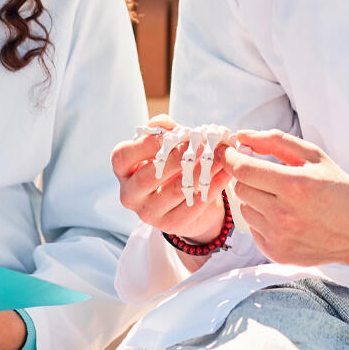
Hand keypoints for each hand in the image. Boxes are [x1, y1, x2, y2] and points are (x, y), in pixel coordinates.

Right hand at [111, 116, 234, 247]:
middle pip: (147, 177)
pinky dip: (213, 187)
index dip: (145, 144)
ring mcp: (149, 213)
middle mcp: (130, 195)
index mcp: (123, 171)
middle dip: (175, 159)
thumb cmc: (172, 164)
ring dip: (199, 171)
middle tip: (199, 146)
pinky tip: (226, 172)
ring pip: (174, 191)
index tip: (171, 135)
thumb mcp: (165, 145)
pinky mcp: (171, 225)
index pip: (122, 156)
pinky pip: (194, 205)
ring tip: (218, 157)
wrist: (187, 198)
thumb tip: (162, 123)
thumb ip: (163, 131)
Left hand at [221, 131, 348, 278]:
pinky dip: (263, 220)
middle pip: (241, 188)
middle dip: (248, 177)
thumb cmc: (339, 190)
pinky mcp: (276, 253)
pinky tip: (286, 218)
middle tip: (267, 176)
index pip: (243, 169)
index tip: (227, 151)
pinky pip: (253, 229)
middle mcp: (284, 214)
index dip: (229, 157)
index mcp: (294, 185)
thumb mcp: (314, 157)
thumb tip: (242, 136)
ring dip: (255, 199)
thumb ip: (276, 142)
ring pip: (244, 208)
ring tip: (282, 199)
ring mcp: (279, 237)